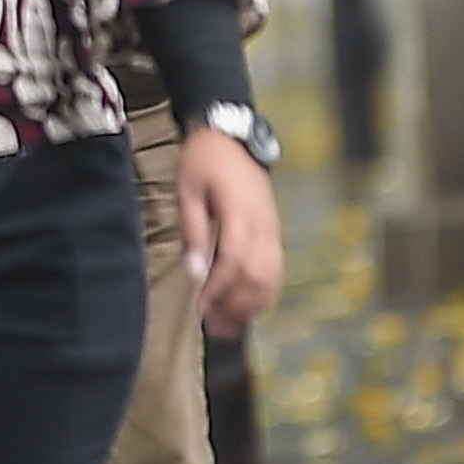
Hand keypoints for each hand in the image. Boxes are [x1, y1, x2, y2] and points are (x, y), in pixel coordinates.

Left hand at [176, 123, 284, 339]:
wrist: (232, 136)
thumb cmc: (204, 161)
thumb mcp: (187, 191)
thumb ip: (192, 231)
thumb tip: (194, 271)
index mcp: (241, 212)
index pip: (234, 260)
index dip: (219, 288)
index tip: (201, 308)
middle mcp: (263, 225)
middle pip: (257, 274)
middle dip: (236, 305)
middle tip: (214, 327)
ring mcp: (272, 229)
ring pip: (271, 275)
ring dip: (252, 304)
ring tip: (230, 326)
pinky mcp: (274, 231)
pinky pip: (276, 268)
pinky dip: (264, 291)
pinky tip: (248, 307)